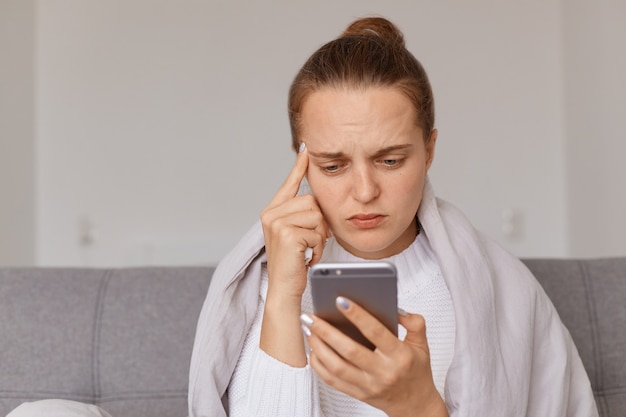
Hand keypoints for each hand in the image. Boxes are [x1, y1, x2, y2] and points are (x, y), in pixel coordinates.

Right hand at [259, 143, 329, 365]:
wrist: (285, 291)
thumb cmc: (295, 265)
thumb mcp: (297, 235)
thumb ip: (302, 216)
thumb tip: (316, 199)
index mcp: (273, 211)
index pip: (290, 184)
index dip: (299, 166)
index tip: (306, 148)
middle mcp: (271, 214)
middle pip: (313, 201)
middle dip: (320, 224)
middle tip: (310, 243)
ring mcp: (277, 223)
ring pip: (317, 215)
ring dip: (320, 236)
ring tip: (308, 251)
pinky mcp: (287, 233)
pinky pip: (317, 230)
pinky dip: (318, 246)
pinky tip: (307, 257)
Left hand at [303, 299, 447, 416]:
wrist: (415, 405)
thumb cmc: (416, 371)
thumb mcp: (421, 344)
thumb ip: (413, 322)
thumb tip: (396, 308)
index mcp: (399, 356)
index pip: (376, 332)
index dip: (357, 315)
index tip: (341, 300)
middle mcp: (383, 371)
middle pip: (349, 350)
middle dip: (326, 331)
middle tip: (311, 317)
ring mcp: (369, 385)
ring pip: (337, 367)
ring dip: (318, 347)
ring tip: (308, 330)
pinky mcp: (358, 394)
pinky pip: (333, 381)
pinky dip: (319, 365)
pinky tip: (313, 350)